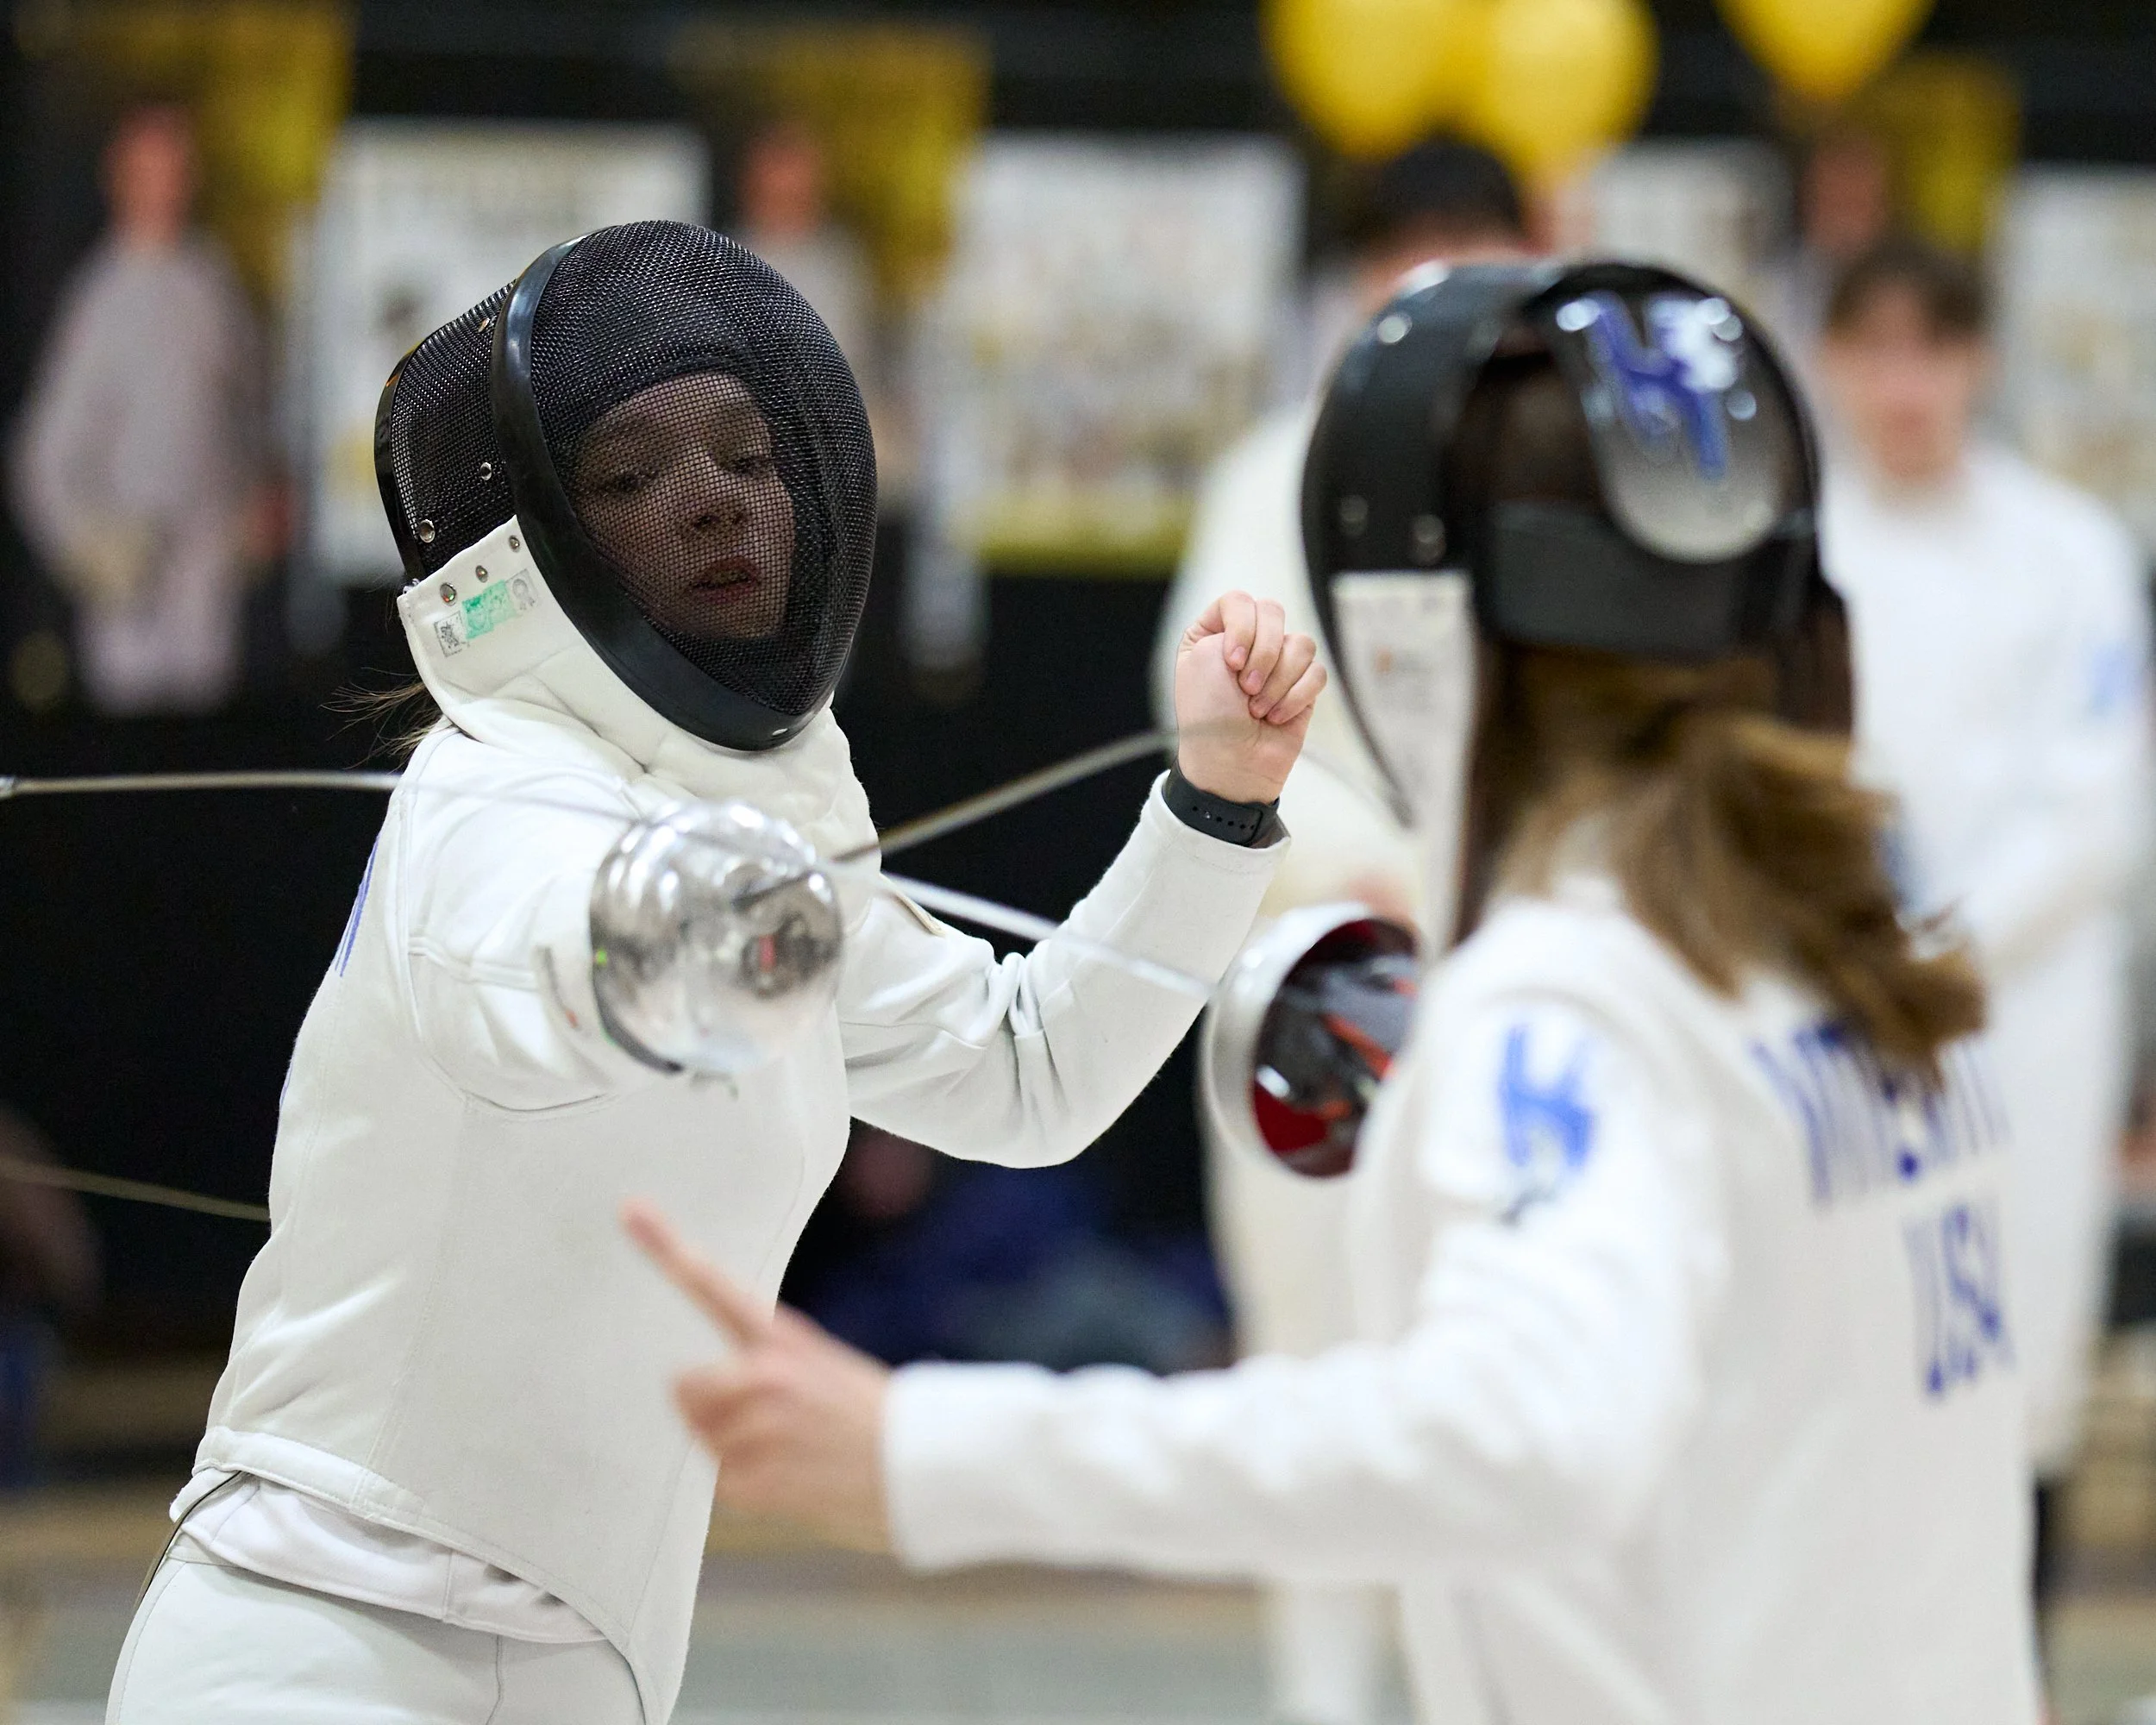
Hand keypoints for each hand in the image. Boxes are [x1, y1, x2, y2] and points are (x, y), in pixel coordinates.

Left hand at [623, 1200, 893, 1551]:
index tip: (630, 1210)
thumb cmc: (870, 1417)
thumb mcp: (825, 1366)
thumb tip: (683, 1386)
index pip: (714, 1285)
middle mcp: (766, 1375)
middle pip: (683, 1386)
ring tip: (792, 1450)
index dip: (667, 1247)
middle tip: (761, 1420)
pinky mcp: (757, 1477)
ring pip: (703, 1436)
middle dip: (705, 1406)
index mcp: (785, 1337)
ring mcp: (758, 1427)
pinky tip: (794, 1476)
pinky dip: (750, 1485)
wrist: (923, 1466)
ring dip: (733, 1448)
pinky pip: (723, 1479)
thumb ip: (761, 1365)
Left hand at [1174, 591, 1325, 804]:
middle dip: (1263, 653)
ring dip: (1278, 681)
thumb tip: (1274, 629)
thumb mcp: (1202, 656)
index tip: (1231, 662)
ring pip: (1300, 644)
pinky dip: (1295, 697)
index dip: (1242, 627)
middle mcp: (1246, 643)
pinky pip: (1316, 673)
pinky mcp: (1301, 688)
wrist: (1229, 764)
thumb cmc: (1207, 716)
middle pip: (1274, 613)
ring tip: (1258, 709)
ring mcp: (1276, 664)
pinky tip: (1277, 717)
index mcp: (1214, 632)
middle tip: (1245, 688)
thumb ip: (1236, 622)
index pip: (1239, 601)